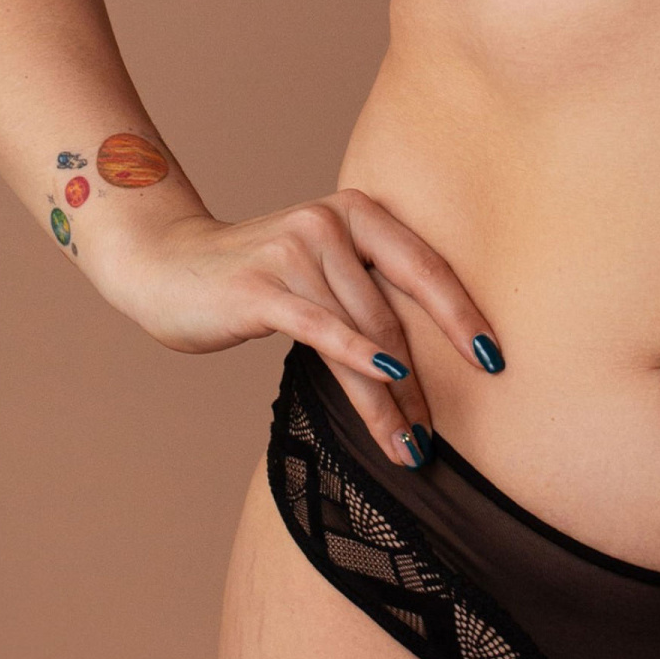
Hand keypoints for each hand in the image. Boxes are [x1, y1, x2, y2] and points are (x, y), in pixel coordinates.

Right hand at [87, 189, 500, 467]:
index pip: (425, 268)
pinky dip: (358, 358)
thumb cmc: (253, 279)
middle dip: (420, 385)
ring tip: (407, 446)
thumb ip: (367, 291)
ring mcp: (295, 250)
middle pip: (393, 315)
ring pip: (362, 335)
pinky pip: (322, 329)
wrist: (165, 266)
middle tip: (434, 437)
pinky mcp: (262, 286)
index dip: (462, 317)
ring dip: (389, 400)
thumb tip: (423, 360)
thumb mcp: (319, 270)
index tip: (494, 362)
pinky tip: (388, 387)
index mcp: (357, 211)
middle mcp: (331, 222)